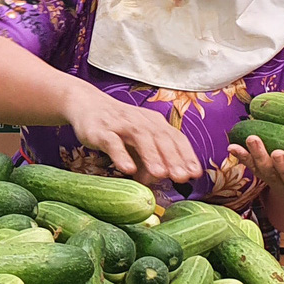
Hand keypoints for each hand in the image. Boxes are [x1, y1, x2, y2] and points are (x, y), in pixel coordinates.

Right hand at [63, 83, 201, 184]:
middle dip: (173, 158)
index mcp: (155, 123)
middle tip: (182, 177)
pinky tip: (128, 169)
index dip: (187, 155)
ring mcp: (121, 125)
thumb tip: (157, 180)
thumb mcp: (137, 141)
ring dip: (152, 156)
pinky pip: (113, 143)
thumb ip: (148, 158)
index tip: (195, 173)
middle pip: (161, 138)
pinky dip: (121, 155)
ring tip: (161, 174)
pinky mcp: (101, 130)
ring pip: (141, 138)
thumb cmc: (118, 126)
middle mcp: (142, 122)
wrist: (87, 104)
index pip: (176, 138)